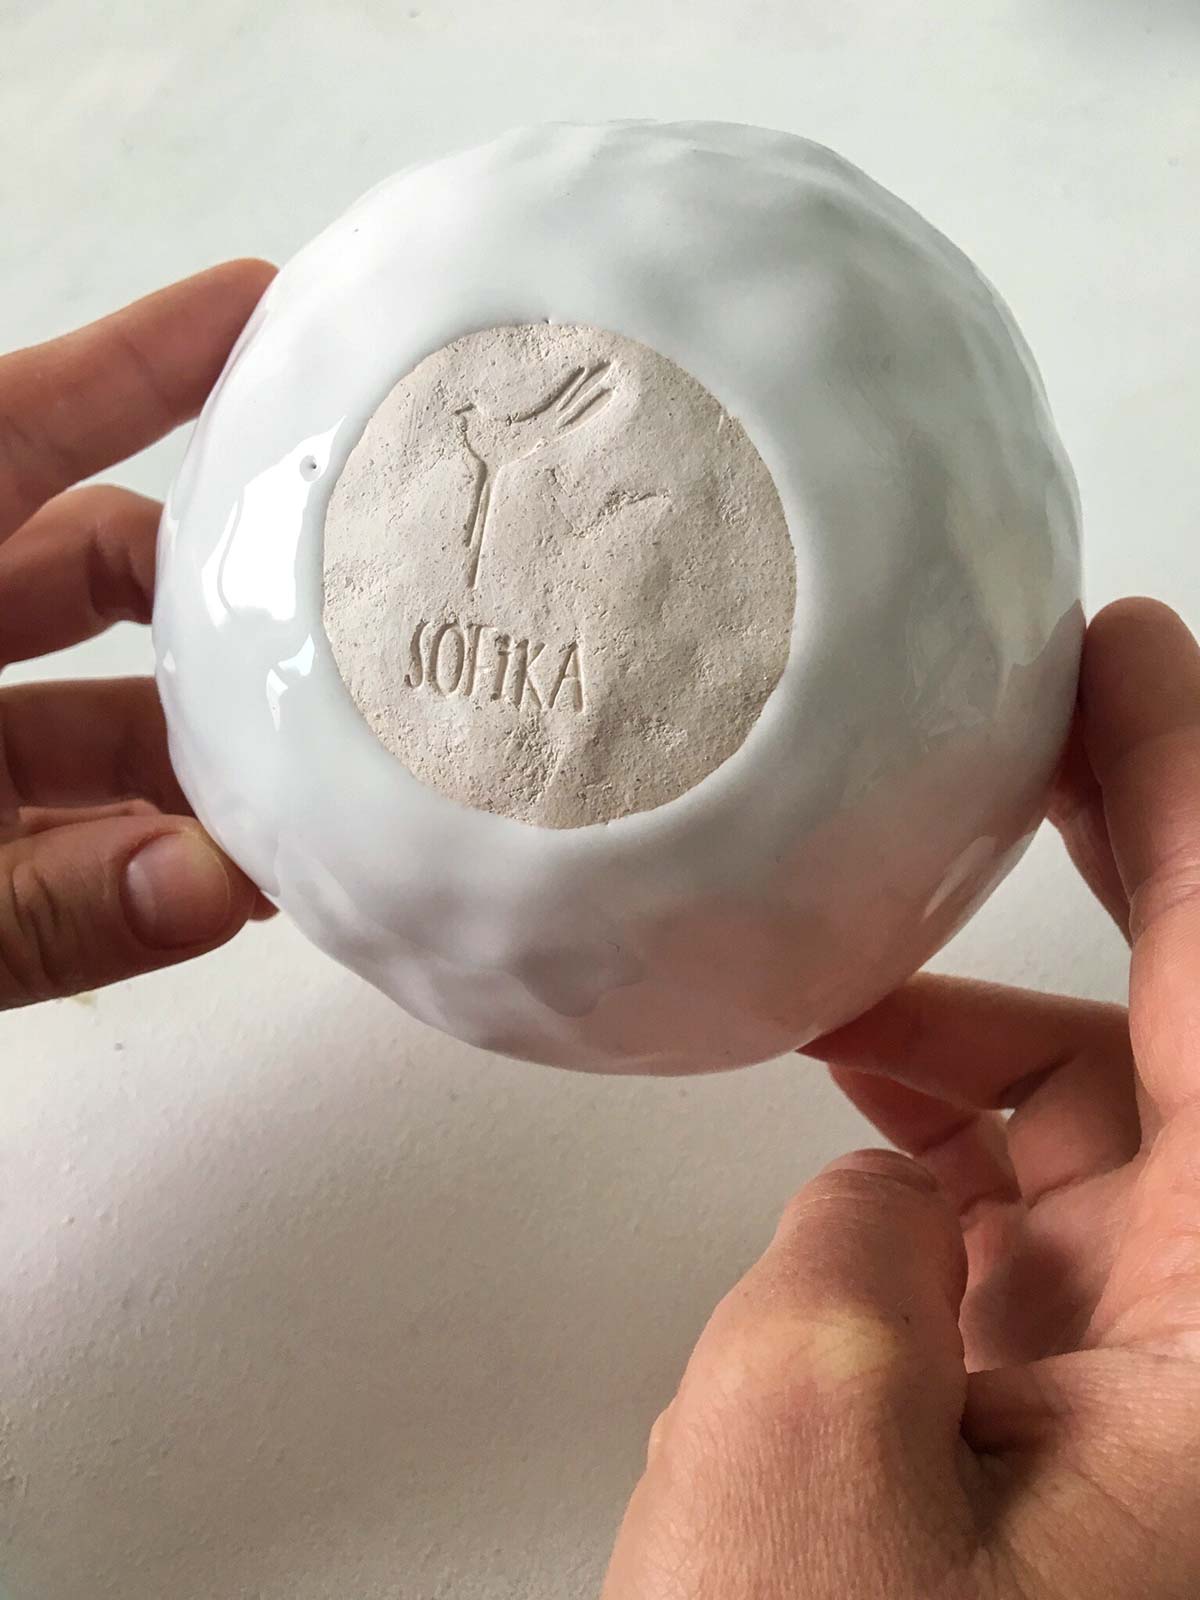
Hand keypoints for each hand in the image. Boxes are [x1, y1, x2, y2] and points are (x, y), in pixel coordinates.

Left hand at [0, 263, 273, 1007]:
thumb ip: (16, 907)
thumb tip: (218, 890)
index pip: (18, 427)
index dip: (148, 362)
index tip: (279, 312)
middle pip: (86, 571)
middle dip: (218, 597)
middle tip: (348, 615)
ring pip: (86, 725)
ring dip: (192, 763)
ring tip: (314, 797)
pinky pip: (51, 846)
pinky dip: (127, 866)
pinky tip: (215, 890)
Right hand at [604, 599, 1199, 1598]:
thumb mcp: (805, 1502)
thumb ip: (848, 1277)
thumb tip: (881, 1195)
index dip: (1186, 797)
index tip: (1116, 662)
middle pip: (1188, 1037)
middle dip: (1114, 862)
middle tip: (1021, 731)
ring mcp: (1172, 1388)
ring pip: (1107, 1131)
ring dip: (978, 1038)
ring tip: (840, 987)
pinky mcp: (1100, 1425)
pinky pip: (1042, 1222)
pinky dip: (951, 1153)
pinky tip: (861, 1126)